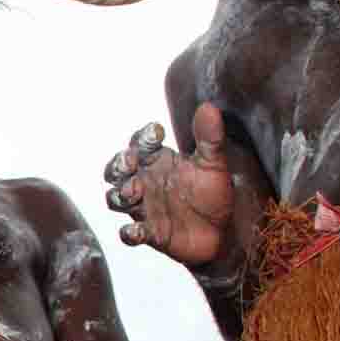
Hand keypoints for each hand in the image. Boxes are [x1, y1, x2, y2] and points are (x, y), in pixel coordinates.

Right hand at [103, 104, 238, 267]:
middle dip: (118, 165)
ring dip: (120, 195)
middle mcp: (144, 182)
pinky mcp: (149, 234)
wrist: (222, 231)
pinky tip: (136, 231)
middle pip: (117, 170)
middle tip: (129, 162)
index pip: (141, 144)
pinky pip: (131, 233)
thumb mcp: (214, 163)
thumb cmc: (212, 193)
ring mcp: (143, 208)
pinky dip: (130, 233)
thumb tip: (208, 107)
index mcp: (157, 161)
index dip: (144, 137)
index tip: (156, 132)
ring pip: (117, 199)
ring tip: (133, 191)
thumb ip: (209, 137)